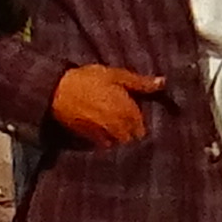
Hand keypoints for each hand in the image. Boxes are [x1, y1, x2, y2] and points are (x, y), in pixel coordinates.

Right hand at [48, 64, 163, 150]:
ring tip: (111, 125)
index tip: (134, 115)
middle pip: (132, 138)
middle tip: (122, 120)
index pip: (142, 129)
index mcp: (129, 112)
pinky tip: (100, 130)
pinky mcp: (91, 140)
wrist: (58, 91)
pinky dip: (105, 140)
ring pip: (119, 143)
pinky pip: (105, 145)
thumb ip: (141, 83)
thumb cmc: (88, 79)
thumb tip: (163, 82)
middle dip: (130, 132)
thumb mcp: (116, 76)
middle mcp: (120, 127)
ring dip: (118, 137)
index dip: (139, 122)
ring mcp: (105, 136)